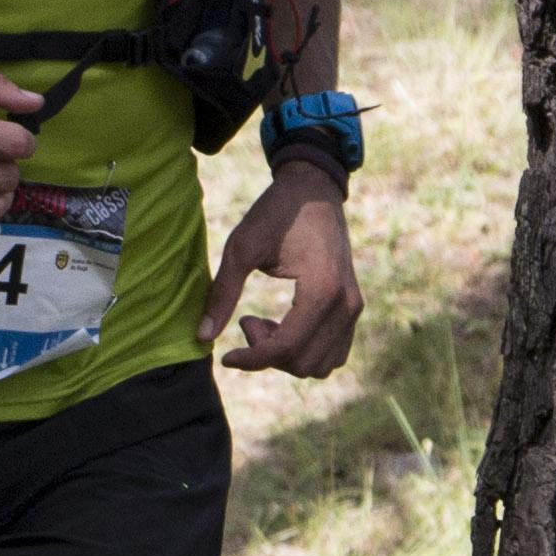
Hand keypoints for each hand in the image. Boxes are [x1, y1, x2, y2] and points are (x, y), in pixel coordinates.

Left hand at [202, 169, 359, 374]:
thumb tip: (202, 337)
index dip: (251, 360)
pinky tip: (284, 325)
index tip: (226, 356)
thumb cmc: (275, 213)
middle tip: (245, 320)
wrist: (313, 190)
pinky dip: (305, 351)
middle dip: (267, 354)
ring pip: (320, 365)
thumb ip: (223, 293)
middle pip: (303, 363)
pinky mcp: (353, 307)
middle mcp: (346, 304)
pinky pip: (334, 353)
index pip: (286, 348)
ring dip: (287, 356)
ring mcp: (354, 307)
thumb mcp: (241, 248)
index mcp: (322, 289)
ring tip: (265, 323)